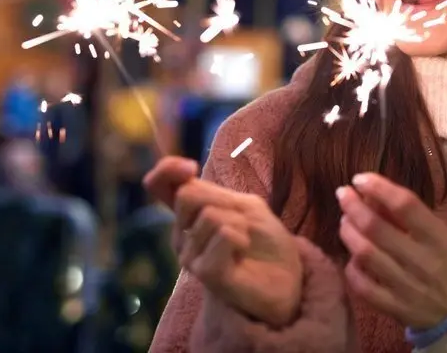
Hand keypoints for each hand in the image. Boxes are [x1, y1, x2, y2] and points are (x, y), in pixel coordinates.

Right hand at [143, 156, 303, 327]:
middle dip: (223, 201)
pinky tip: (242, 255)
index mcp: (190, 215)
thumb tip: (187, 172)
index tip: (190, 169)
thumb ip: (210, 191)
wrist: (286, 277)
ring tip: (244, 243)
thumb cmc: (264, 240)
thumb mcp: (242, 205)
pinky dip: (242, 238)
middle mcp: (182, 235)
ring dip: (239, 223)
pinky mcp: (205, 273)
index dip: (167, 170)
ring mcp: (190, 256)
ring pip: (210, 215)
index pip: (160, 184)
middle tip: (241, 222)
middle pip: (187, 195)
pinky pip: (224, 235)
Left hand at [337, 172, 446, 329]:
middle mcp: (423, 261)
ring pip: (366, 254)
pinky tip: (351, 256)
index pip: (405, 205)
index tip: (360, 178)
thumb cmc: (446, 261)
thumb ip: (410, 215)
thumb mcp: (440, 233)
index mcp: (439, 237)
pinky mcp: (394, 308)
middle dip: (354, 206)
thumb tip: (371, 193)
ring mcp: (407, 286)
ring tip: (344, 220)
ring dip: (349, 233)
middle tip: (343, 193)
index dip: (379, 188)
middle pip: (377, 228)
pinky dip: (351, 267)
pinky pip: (362, 285)